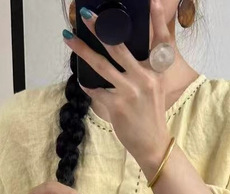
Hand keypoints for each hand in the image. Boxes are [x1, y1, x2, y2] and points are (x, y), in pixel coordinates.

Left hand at [64, 1, 172, 166]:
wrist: (152, 144)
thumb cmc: (150, 114)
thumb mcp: (154, 87)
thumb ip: (142, 68)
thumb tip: (117, 50)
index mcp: (156, 71)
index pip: (160, 41)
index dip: (158, 20)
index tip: (152, 1)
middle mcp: (145, 78)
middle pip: (119, 47)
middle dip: (100, 28)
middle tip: (85, 14)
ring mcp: (131, 91)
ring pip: (101, 65)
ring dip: (82, 50)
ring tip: (69, 38)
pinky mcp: (118, 105)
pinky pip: (96, 89)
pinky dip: (88, 84)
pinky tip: (83, 79)